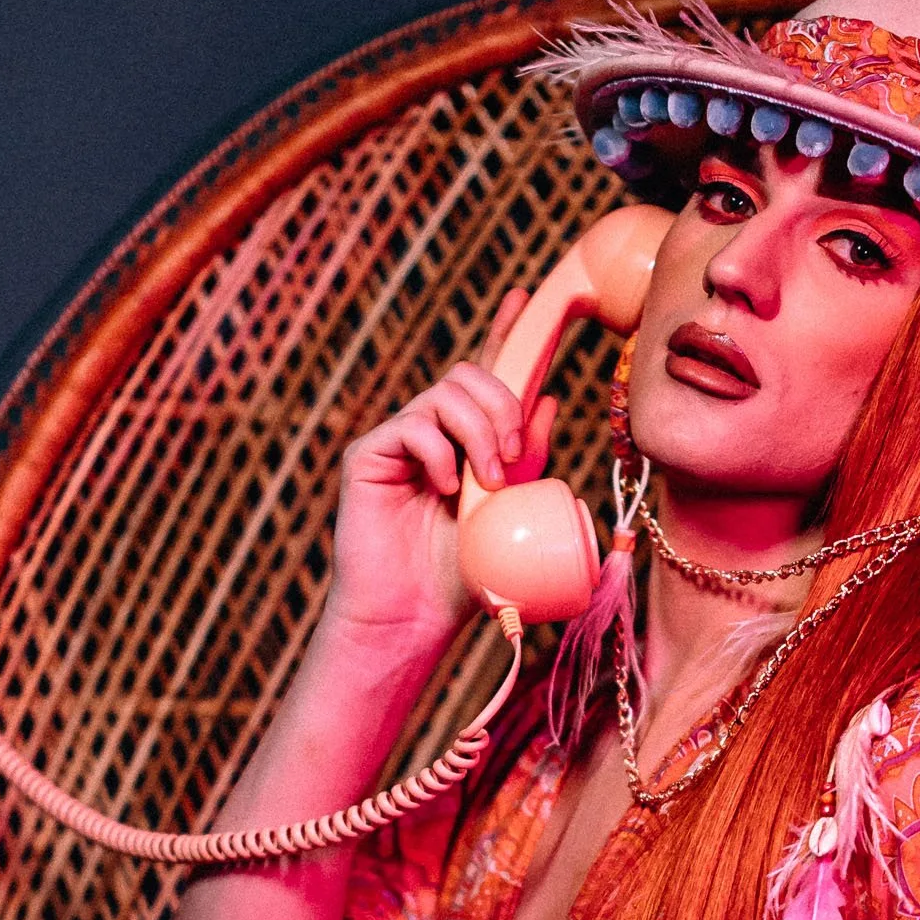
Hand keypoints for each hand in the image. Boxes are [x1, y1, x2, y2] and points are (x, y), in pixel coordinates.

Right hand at [324, 292, 560, 646]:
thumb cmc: (462, 579)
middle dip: (503, 405)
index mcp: (470, 442)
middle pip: (471, 375)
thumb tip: (550, 401)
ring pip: (445, 394)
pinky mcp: (369, 455)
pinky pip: (411, 425)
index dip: (509, 333)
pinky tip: (446, 490)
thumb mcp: (511, 515)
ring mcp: (400, 441)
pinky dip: (438, 452)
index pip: (491, 376)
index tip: (529, 298)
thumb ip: (528, 461)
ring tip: (487, 483)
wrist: (411, 621)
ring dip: (478, 431)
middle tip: (512, 459)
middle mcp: (434, 433)